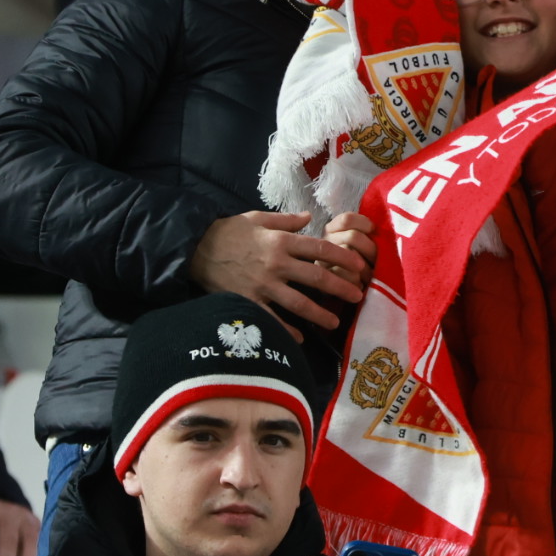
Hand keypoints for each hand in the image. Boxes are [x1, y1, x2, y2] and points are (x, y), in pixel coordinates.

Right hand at [188, 211, 369, 337]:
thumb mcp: (259, 218)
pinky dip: (287, 331)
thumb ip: (287, 221)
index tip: (359, 265)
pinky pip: (272, 319)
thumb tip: (310, 218)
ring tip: (335, 322)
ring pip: (298, 303)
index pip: (320, 249)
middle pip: (316, 278)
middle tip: (358, 296)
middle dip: (340, 287)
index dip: (343, 258)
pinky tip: (301, 338)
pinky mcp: (248, 301)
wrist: (195, 248)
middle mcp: (276, 263)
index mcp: (281, 241)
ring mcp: (262, 285)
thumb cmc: (229, 232)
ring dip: (319, 314)